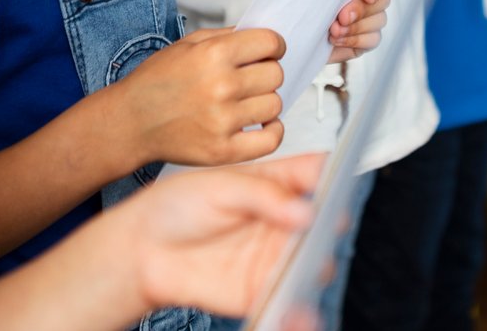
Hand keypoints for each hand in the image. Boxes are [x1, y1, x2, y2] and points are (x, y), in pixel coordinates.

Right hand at [118, 28, 286, 166]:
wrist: (131, 122)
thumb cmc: (156, 82)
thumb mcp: (186, 45)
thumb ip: (226, 37)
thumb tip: (262, 39)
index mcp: (213, 54)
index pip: (270, 43)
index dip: (274, 45)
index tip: (269, 52)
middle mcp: (221, 86)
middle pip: (276, 74)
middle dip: (266, 72)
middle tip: (251, 78)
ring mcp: (223, 120)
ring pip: (275, 104)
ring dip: (264, 101)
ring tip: (245, 102)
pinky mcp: (223, 150)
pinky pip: (271, 139)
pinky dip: (272, 131)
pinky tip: (260, 124)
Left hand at [128, 155, 324, 317]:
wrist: (142, 249)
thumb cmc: (176, 207)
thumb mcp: (218, 186)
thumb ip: (263, 195)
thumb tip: (304, 210)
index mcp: (276, 184)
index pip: (318, 174)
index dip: (337, 174)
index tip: (343, 180)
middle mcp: (281, 221)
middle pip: (324, 221)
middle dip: (333, 224)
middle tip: (328, 226)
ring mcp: (274, 256)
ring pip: (313, 262)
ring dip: (318, 266)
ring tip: (310, 265)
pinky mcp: (261, 290)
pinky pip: (289, 301)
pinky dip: (300, 311)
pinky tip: (300, 309)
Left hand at [326, 0, 390, 63]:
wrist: (292, 29)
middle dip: (361, 10)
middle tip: (341, 17)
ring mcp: (370, 19)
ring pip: (379, 20)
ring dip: (355, 27)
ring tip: (333, 31)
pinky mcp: (365, 40)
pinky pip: (372, 40)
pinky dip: (354, 40)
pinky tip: (335, 40)